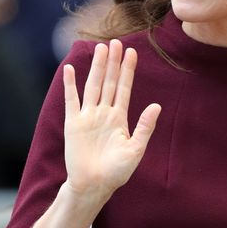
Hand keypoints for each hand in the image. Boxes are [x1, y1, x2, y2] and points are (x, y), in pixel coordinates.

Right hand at [63, 39, 160, 202]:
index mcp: (119, 119)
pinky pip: (71, 100)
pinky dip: (70, 85)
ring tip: (100, 48)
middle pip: (108, 82)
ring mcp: (88, 117)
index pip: (124, 88)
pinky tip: (70, 69)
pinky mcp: (73, 124)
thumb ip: (145, 127)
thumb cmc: (116, 172)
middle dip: (112, 63)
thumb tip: (156, 106)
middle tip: (115, 42)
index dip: (127, 70)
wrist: (94, 185)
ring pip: (92, 86)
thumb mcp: (135, 149)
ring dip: (96, 68)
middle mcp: (103, 114)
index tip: (132, 52)